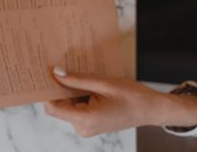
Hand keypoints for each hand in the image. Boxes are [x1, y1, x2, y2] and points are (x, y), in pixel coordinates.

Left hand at [43, 67, 196, 136]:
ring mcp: (86, 128)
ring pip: (66, 106)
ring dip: (70, 91)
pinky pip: (76, 108)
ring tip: (79, 75)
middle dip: (59, 88)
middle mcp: (83, 127)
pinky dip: (77, 96)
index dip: (46, 91)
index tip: (44, 74)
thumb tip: (56, 72)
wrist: (152, 109)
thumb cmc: (133, 96)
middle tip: (60, 67)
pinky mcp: (89, 124)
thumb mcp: (104, 83)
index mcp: (86, 119)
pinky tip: (86, 84)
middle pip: (58, 106)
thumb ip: (78, 79)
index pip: (52, 107)